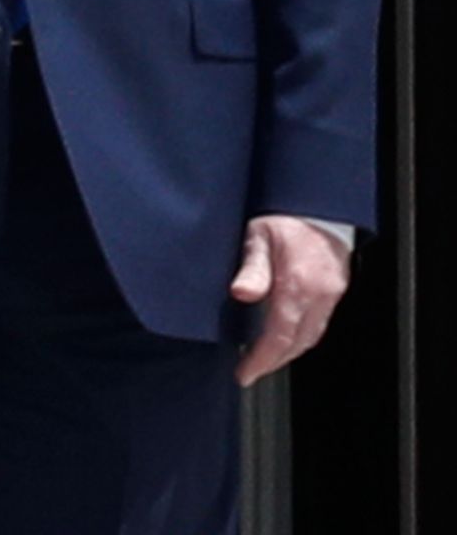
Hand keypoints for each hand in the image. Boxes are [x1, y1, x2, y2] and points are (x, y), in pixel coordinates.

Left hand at [230, 214, 351, 386]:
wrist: (318, 203)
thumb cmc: (285, 216)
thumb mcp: (258, 235)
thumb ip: (251, 267)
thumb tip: (242, 294)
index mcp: (298, 283)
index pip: (279, 335)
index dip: (261, 359)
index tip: (244, 373)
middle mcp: (320, 294)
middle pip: (297, 342)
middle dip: (272, 362)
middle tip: (250, 371)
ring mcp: (331, 293)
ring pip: (310, 336)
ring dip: (287, 352)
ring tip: (263, 360)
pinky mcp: (335, 290)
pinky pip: (318, 323)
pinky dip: (299, 337)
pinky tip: (283, 337)